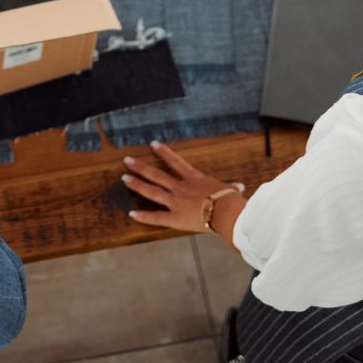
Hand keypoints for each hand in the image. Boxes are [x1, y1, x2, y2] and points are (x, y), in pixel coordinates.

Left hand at [122, 141, 245, 236]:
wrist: (226, 212)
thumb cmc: (229, 200)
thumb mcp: (229, 190)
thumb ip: (230, 188)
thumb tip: (239, 188)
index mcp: (194, 179)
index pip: (176, 162)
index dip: (164, 153)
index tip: (153, 144)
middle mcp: (181, 188)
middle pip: (157, 175)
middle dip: (141, 167)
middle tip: (127, 160)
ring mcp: (175, 202)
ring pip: (152, 191)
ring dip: (137, 185)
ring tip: (123, 178)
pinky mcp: (174, 218)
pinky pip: (156, 217)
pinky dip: (143, 216)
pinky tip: (131, 213)